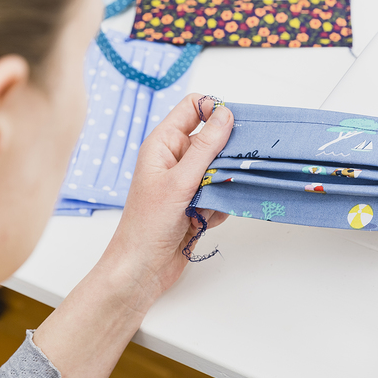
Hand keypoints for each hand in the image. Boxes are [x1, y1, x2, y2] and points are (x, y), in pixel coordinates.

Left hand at [98, 93, 233, 312]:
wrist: (142, 269)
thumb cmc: (147, 226)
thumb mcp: (180, 181)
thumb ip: (206, 147)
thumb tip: (225, 114)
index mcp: (163, 144)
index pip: (193, 108)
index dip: (214, 110)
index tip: (234, 125)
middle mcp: (175, 159)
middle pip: (214, 140)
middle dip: (224, 157)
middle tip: (228, 170)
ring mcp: (187, 182)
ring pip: (221, 169)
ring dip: (221, 187)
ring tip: (206, 204)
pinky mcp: (197, 202)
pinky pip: (221, 194)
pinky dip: (218, 207)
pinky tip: (202, 221)